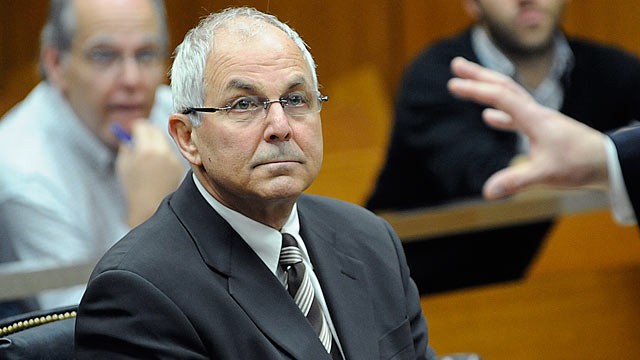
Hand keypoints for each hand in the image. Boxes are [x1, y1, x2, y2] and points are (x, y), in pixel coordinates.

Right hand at [116, 120, 184, 226]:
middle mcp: (162, 152)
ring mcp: (173, 159)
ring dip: (156, 144)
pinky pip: (170, 154)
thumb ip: (126, 146)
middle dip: (147, 131)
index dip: (136, 127)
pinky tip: (158, 169)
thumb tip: (129, 134)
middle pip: (156, 130)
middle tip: (141, 136)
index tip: (133, 129)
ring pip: (164, 142)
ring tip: (148, 159)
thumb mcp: (124, 164)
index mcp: (145, 150)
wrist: (150, 206)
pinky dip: (164, 155)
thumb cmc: (133, 186)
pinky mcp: (179, 166)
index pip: (142, 126)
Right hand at [447, 57, 608, 199]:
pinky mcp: (541, 129)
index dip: (476, 90)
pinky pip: (515, 114)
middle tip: (455, 64)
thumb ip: (516, 180)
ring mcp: (538, 119)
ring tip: (467, 81)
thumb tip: (487, 192)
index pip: (500, 97)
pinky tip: (488, 118)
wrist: (607, 162)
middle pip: (503, 86)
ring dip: (486, 87)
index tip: (453, 83)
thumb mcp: (546, 174)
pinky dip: (499, 112)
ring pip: (508, 96)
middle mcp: (535, 112)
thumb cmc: (579, 164)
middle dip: (478, 75)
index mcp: (534, 118)